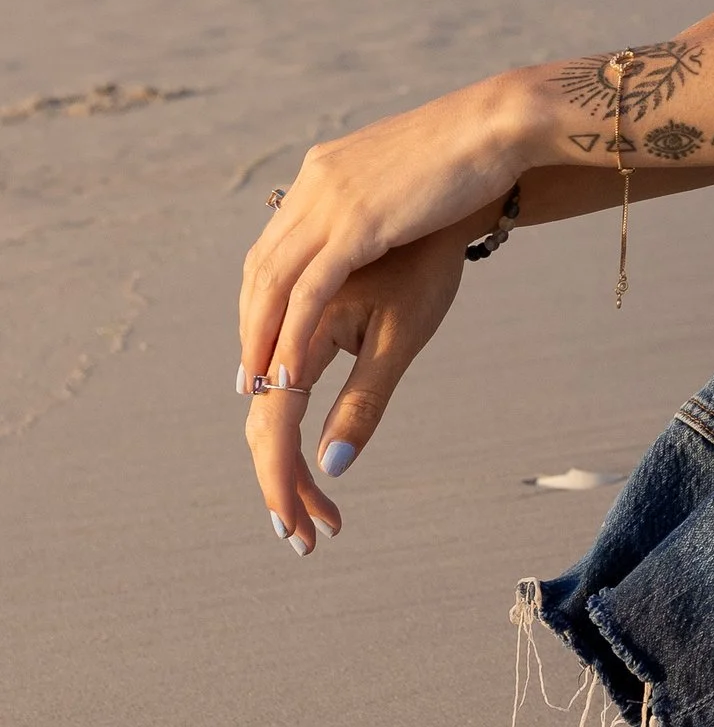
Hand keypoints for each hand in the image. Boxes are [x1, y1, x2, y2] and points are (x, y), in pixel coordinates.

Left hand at [239, 80, 526, 409]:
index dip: (260, 296)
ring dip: (261, 339)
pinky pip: (310, 290)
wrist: (498, 125)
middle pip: (263, 266)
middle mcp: (316, 184)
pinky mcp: (357, 223)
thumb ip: (384, 193)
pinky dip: (292, 335)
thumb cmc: (474, 149)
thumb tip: (387, 213)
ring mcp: (332, 201)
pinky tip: (290, 372)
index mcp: (325, 170)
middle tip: (249, 376)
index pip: (274, 243)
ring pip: (275, 283)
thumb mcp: (410, 174)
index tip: (261, 338)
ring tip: (261, 387)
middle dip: (252, 324)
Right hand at [246, 225, 469, 551]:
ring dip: (283, 454)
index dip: (280, 479)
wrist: (436, 191)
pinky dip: (285, 413)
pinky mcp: (292, 301)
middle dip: (281, 481)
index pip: (276, 421)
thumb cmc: (428, 265)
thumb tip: (330, 466)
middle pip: (263, 416)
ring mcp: (280, 304)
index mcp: (302, 322)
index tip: (296, 529)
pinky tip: (307, 450)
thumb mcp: (404, 337)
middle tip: (307, 536)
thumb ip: (364, 400)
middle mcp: (278, 313)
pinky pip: (273, 364)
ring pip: (264, 392)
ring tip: (318, 507)